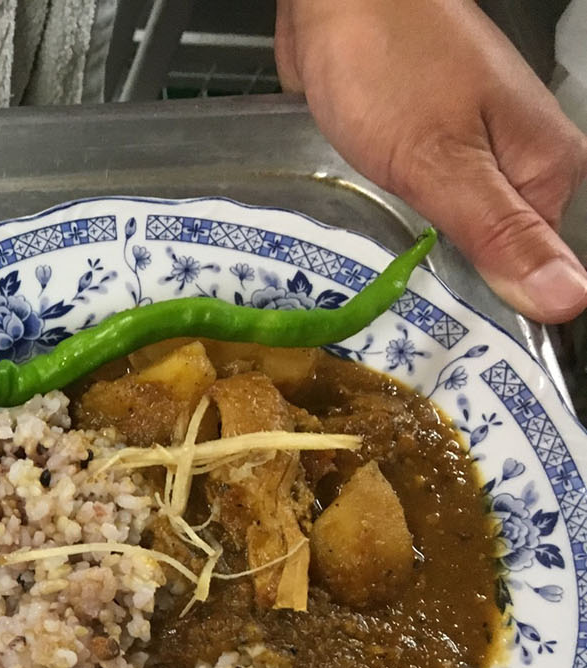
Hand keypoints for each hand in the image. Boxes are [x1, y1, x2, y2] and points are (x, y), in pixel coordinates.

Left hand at [276, 0, 586, 323]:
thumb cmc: (389, 61)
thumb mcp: (445, 162)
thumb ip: (501, 233)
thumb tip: (570, 300)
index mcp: (544, 168)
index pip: (535, 273)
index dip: (491, 315)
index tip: (449, 350)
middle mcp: (516, 162)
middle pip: (491, 259)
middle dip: (443, 291)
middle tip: (396, 325)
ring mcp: (468, 152)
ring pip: (446, 236)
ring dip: (411, 263)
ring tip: (372, 297)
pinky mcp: (420, 147)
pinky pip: (412, 209)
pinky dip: (387, 230)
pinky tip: (359, 251)